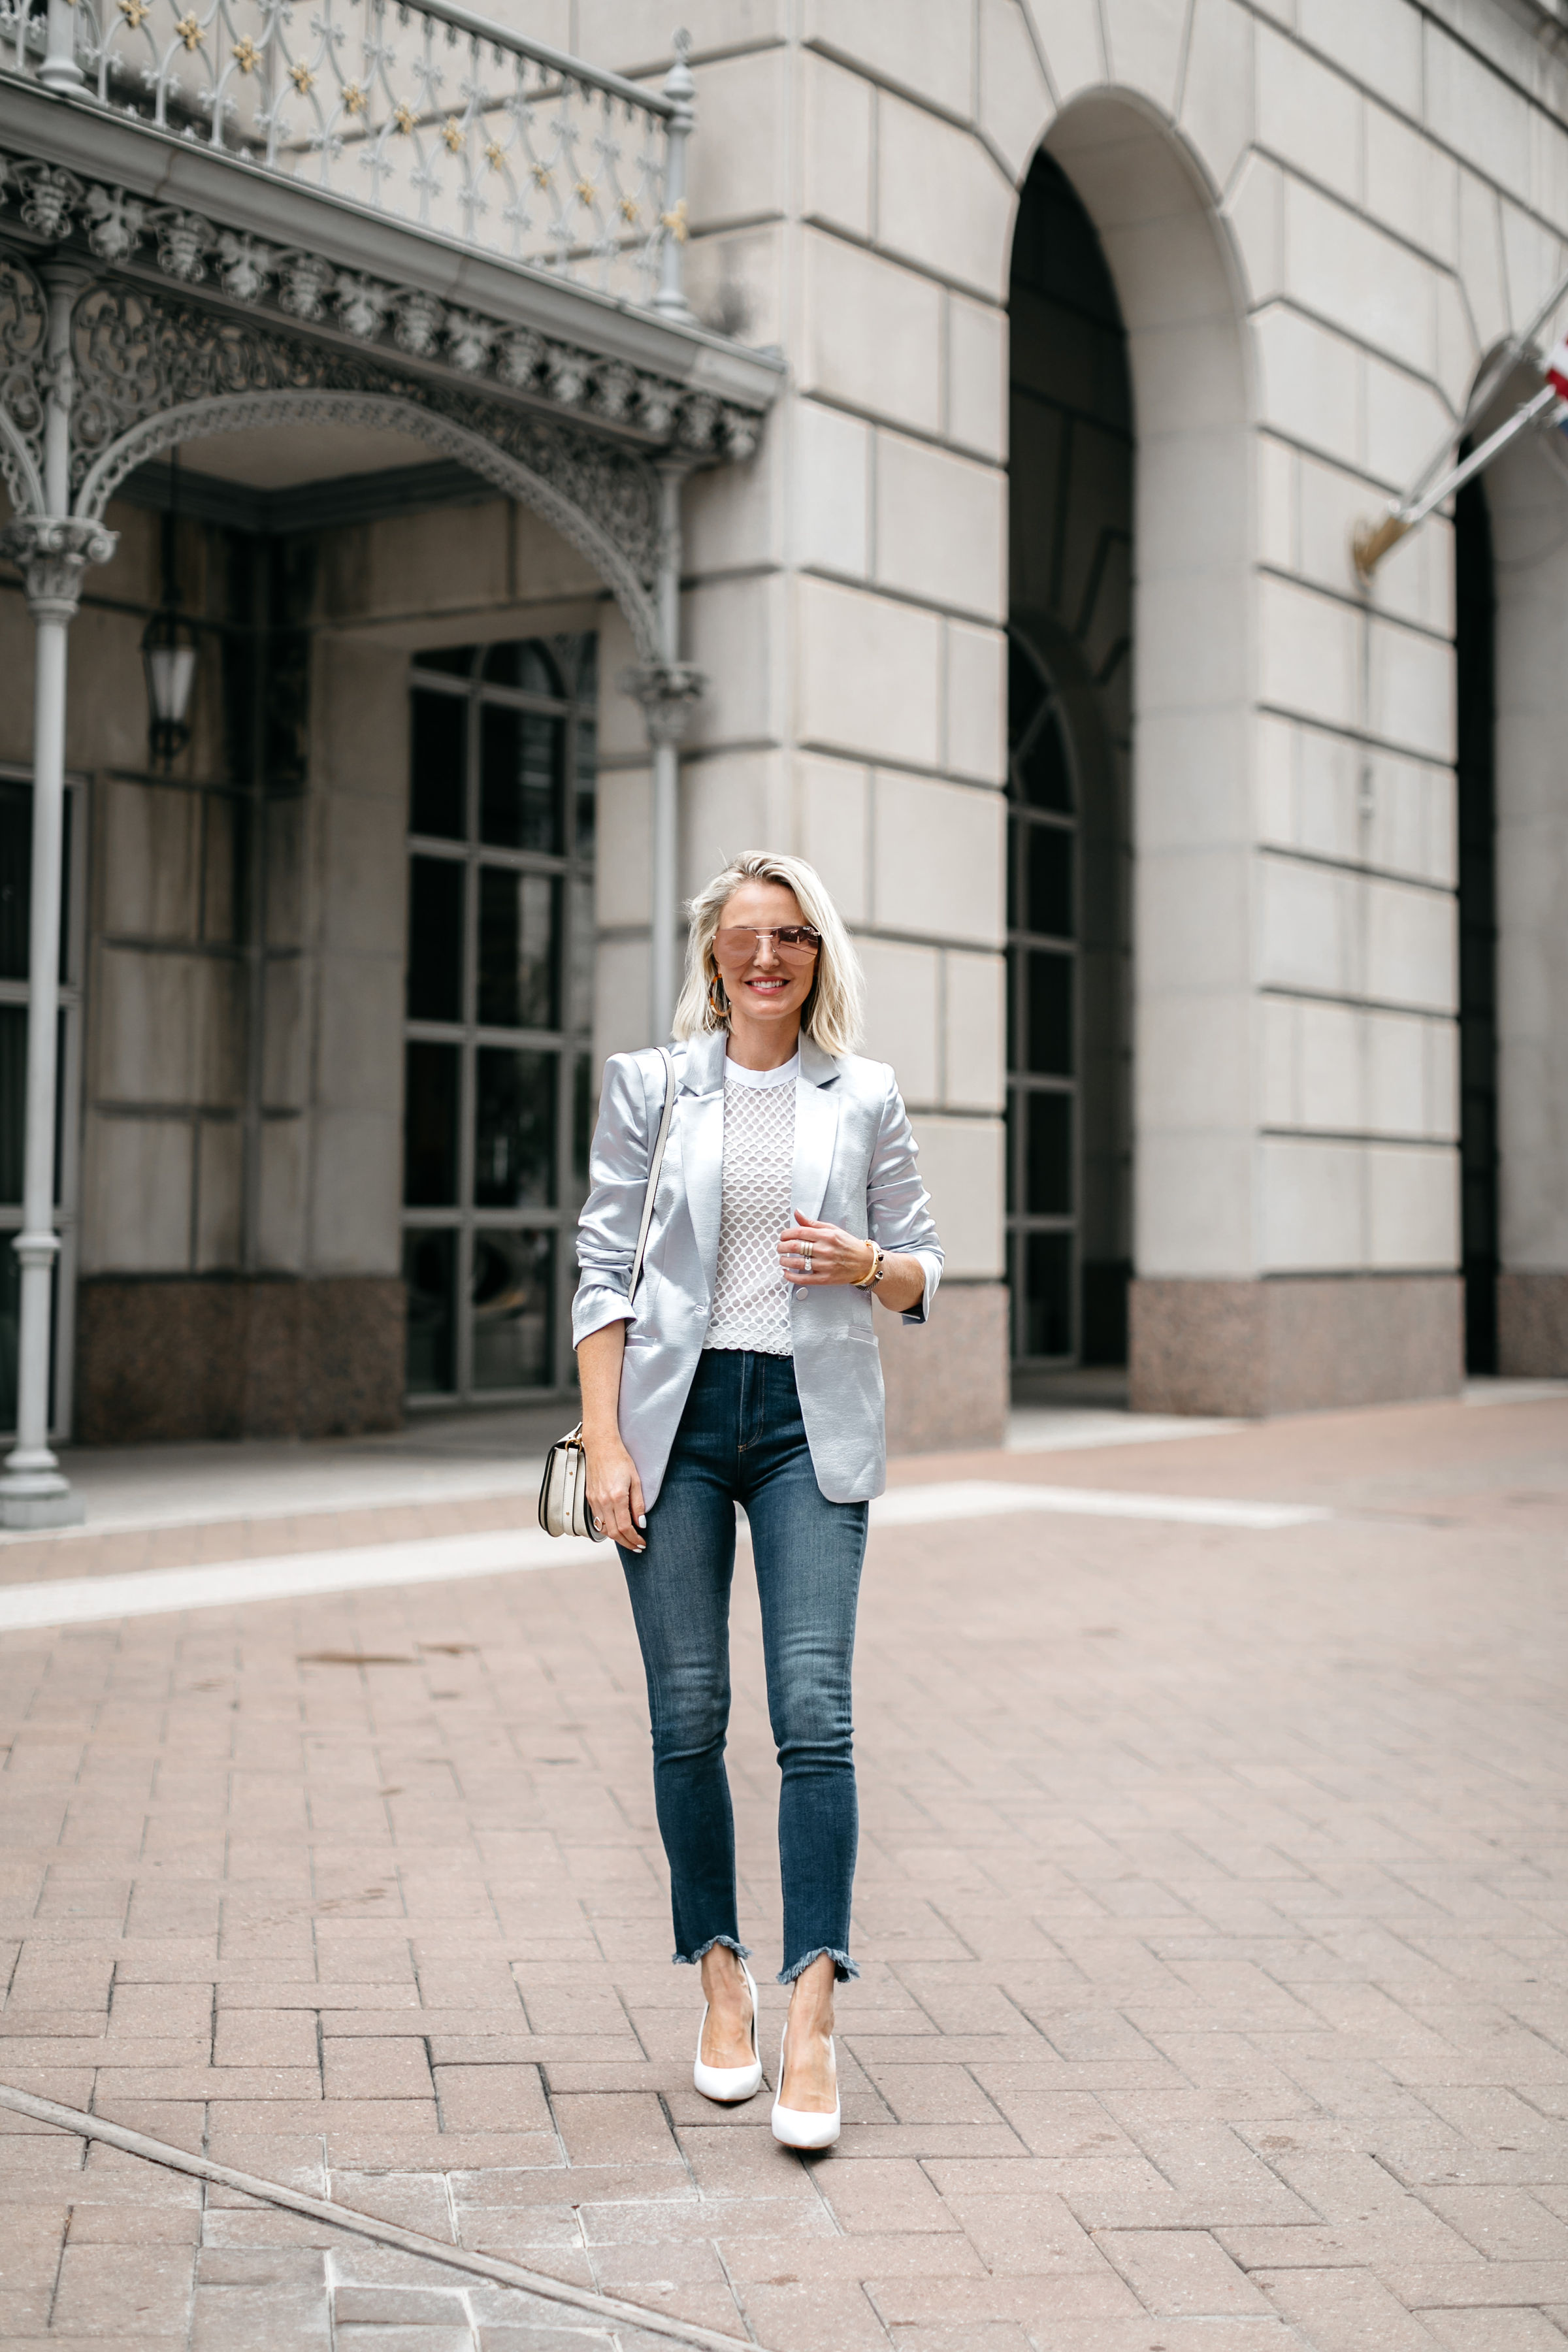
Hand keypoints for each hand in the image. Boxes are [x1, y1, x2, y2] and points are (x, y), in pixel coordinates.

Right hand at [584, 1433, 646, 1551]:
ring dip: (616, 1538)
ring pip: (604, 1529)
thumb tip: (641, 1524)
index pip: (625, 1528)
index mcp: (617, 1497)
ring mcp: (594, 1500)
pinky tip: (616, 1527)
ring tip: (628, 1540)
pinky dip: (607, 1528)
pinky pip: (597, 1519)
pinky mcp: (589, 1498)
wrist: (601, 1446)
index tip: (642, 1543)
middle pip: (613, 1533)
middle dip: (627, 1543)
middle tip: (637, 1547)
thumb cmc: (621, 1459)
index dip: (634, 1539)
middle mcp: (603, 1502)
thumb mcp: (636, 1480)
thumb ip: (638, 1504)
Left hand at [777, 1212, 875, 1286]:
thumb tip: (797, 1213)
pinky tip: (786, 1273)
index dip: (786, 1234)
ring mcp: (824, 1265)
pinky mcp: (824, 1279)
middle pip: (795, 1247)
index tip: (783, 1236)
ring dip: (784, 1261)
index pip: (799, 1232)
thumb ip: (812, 1223)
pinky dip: (791, 1277)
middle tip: (780, 1248)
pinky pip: (803, 1279)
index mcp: (826, 1236)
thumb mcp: (832, 1229)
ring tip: (782, 1259)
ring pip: (797, 1263)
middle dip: (782, 1247)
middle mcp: (825, 1250)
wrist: (865, 1262)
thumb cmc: (848, 1245)